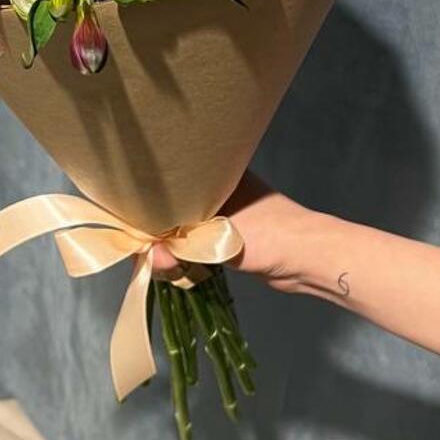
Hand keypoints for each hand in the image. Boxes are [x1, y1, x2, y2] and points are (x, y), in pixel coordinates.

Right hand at [152, 171, 320, 291]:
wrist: (308, 259)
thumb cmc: (269, 234)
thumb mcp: (218, 240)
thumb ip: (180, 249)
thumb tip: (149, 260)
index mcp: (215, 175)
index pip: (172, 181)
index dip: (149, 196)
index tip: (131, 213)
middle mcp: (217, 189)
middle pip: (174, 206)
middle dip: (157, 225)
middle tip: (138, 240)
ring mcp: (223, 214)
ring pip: (184, 227)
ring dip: (171, 243)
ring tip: (154, 255)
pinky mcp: (228, 238)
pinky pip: (196, 244)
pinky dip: (184, 254)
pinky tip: (172, 264)